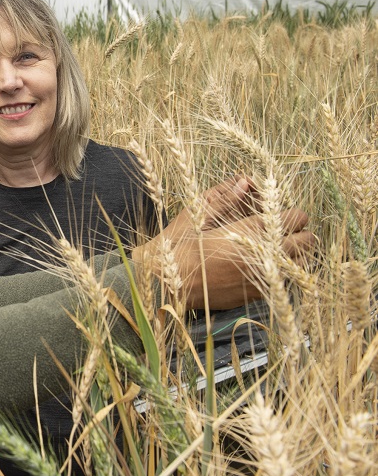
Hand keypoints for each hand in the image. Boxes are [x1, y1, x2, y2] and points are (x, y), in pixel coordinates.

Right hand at [134, 177, 315, 310]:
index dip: (293, 214)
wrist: (166, 283)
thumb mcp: (198, 216)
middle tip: (285, 232)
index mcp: (252, 230)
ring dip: (295, 255)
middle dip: (300, 234)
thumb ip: (226, 200)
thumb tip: (246, 180)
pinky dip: (282, 273)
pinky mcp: (257, 294)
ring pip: (301, 264)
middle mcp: (265, 254)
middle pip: (308, 241)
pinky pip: (284, 281)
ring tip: (278, 251)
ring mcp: (264, 277)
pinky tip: (265, 268)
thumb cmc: (179, 246)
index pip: (296, 218)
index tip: (283, 214)